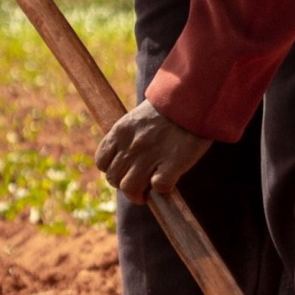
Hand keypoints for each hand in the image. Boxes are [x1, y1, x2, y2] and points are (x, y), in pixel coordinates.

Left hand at [95, 100, 211, 201]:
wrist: (193, 99)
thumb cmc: (170, 108)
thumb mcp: (139, 117)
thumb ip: (130, 135)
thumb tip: (126, 155)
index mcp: (121, 132)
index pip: (102, 162)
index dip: (112, 170)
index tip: (125, 171)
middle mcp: (130, 146)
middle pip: (113, 179)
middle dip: (124, 185)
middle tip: (139, 184)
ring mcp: (149, 156)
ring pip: (130, 188)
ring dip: (138, 194)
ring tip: (149, 191)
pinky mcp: (171, 165)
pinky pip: (158, 188)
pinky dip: (162, 189)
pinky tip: (169, 181)